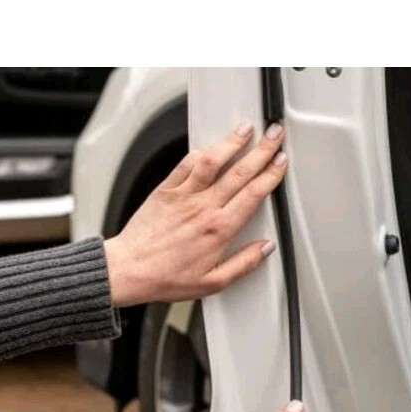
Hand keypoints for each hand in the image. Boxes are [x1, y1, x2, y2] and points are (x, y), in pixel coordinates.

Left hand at [104, 121, 287, 307]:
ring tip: (246, 129)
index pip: (253, 194)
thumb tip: (265, 249)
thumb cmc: (166, 277)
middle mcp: (203, 208)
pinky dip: (201, 152)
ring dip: (232, 143)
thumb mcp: (213, 282)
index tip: (281, 163)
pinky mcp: (165, 191)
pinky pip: (185, 165)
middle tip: (274, 136)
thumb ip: (244, 264)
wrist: (129, 270)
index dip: (271, 175)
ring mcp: (183, 196)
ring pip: (213, 162)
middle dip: (262, 151)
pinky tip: (210, 146)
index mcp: (219, 230)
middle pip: (239, 172)